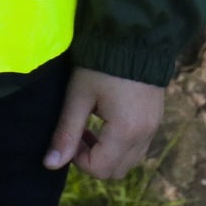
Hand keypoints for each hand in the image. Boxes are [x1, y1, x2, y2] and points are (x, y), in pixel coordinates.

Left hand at [43, 68, 163, 180]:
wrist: (134, 34)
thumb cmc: (101, 63)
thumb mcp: (79, 95)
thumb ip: (66, 131)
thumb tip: (50, 165)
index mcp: (126, 132)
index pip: (99, 169)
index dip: (78, 158)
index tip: (70, 134)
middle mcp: (144, 135)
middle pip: (116, 171)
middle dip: (93, 159)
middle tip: (79, 132)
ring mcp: (153, 127)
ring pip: (129, 160)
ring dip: (108, 153)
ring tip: (92, 125)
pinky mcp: (156, 118)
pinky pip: (138, 146)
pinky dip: (121, 143)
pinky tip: (108, 119)